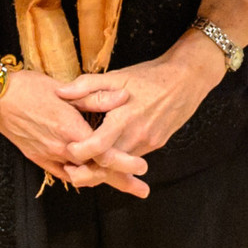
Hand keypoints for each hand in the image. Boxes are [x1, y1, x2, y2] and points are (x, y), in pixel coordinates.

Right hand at [0, 68, 146, 193]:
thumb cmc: (31, 88)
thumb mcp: (65, 89)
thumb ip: (96, 97)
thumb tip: (124, 97)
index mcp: (70, 129)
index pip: (103, 153)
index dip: (124, 163)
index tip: (143, 168)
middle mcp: (60, 148)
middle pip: (96, 171)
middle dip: (121, 181)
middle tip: (142, 190)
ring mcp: (48, 157)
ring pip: (82, 175)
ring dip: (104, 181)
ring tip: (126, 186)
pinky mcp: (39, 159)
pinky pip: (65, 174)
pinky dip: (82, 177)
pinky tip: (93, 178)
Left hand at [57, 44, 219, 175]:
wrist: (186, 80)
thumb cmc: (150, 76)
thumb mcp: (117, 75)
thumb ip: (87, 86)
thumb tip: (60, 93)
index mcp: (124, 118)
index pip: (98, 146)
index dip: (79, 153)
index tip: (67, 150)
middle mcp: (137, 136)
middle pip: (107, 165)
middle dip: (87, 171)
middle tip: (69, 169)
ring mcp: (148, 143)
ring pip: (120, 166)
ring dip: (101, 168)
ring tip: (83, 165)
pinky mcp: (155, 145)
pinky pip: (131, 159)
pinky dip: (117, 162)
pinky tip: (106, 156)